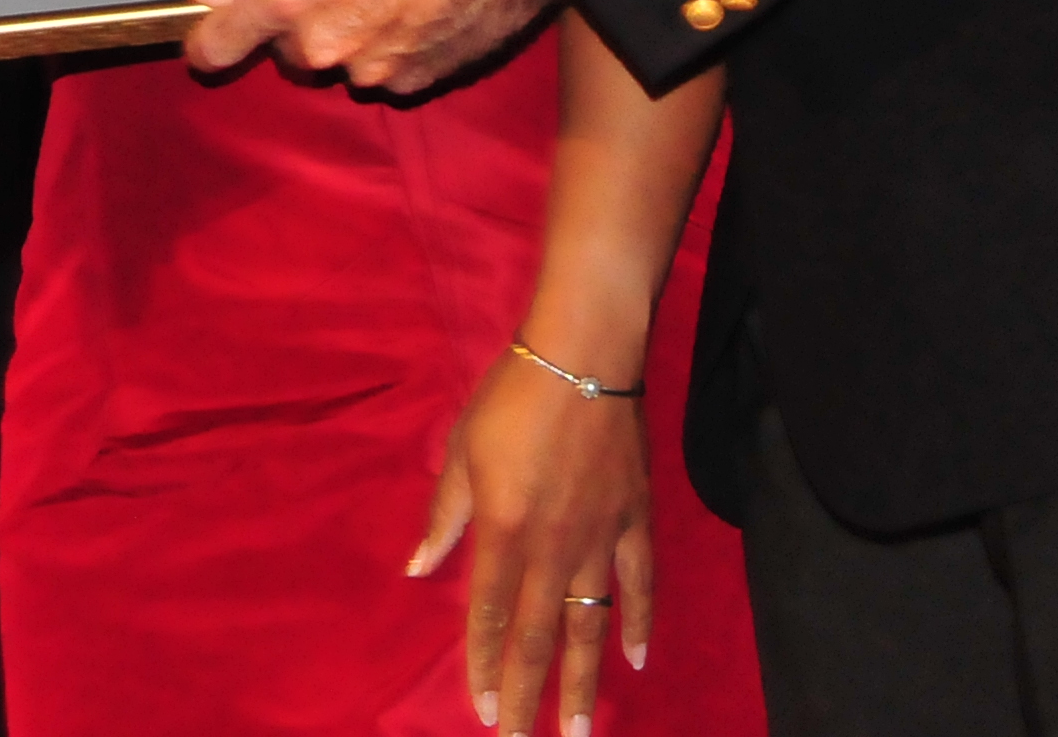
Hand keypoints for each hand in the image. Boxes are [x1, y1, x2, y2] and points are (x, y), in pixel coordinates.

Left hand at [182, 0, 560, 89]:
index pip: (219, 46)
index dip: (210, 40)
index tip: (211, 36)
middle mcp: (324, 48)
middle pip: (285, 52)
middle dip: (298, 22)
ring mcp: (371, 71)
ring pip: (336, 63)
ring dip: (347, 36)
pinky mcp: (414, 83)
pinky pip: (381, 71)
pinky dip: (389, 47)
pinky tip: (416, 6)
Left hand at [409, 346, 656, 736]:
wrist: (583, 357)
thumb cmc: (510, 397)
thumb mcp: (461, 452)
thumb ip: (444, 516)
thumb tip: (418, 568)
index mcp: (502, 531)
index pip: (487, 615)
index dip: (482, 666)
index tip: (480, 711)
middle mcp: (551, 548)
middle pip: (537, 636)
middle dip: (528, 695)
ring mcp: (598, 539)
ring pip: (590, 626)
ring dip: (583, 682)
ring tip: (580, 729)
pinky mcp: (635, 522)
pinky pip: (639, 585)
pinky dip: (639, 623)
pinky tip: (636, 659)